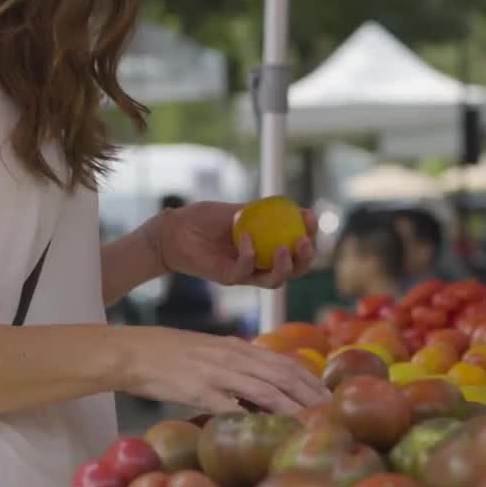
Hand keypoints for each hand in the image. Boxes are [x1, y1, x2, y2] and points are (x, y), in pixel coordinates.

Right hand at [115, 326, 329, 413]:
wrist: (132, 351)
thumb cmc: (168, 356)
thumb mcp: (208, 352)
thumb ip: (234, 365)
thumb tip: (257, 388)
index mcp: (236, 347)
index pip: (283, 362)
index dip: (309, 379)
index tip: (328, 396)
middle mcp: (232, 357)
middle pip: (283, 375)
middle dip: (310, 395)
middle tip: (331, 414)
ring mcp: (217, 373)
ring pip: (265, 390)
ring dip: (292, 408)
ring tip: (311, 424)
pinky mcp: (198, 390)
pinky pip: (231, 406)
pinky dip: (252, 419)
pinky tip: (267, 431)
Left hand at [149, 201, 316, 288]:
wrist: (174, 230)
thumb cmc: (203, 219)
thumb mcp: (237, 210)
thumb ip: (261, 211)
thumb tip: (294, 206)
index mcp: (265, 247)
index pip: (296, 248)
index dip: (309, 235)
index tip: (311, 217)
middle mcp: (259, 264)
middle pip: (293, 271)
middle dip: (305, 259)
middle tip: (305, 241)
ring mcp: (244, 273)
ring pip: (274, 280)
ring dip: (284, 266)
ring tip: (286, 248)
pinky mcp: (227, 278)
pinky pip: (244, 271)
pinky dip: (248, 254)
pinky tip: (245, 236)